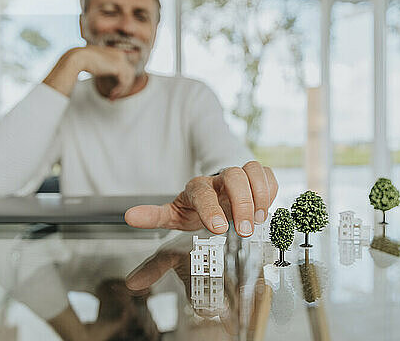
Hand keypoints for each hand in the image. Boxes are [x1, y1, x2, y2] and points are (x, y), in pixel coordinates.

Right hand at [43, 46, 137, 99]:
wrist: (76, 59)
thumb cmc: (81, 61)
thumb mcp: (96, 63)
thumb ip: (104, 66)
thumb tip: (107, 73)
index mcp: (115, 52)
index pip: (124, 67)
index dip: (120, 80)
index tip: (112, 90)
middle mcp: (119, 54)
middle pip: (129, 73)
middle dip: (123, 86)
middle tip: (113, 96)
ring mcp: (120, 59)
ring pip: (129, 78)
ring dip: (121, 89)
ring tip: (112, 97)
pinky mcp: (118, 66)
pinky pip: (124, 81)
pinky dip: (119, 89)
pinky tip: (111, 95)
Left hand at [124, 161, 277, 236]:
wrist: (216, 196)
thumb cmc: (195, 208)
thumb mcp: (174, 215)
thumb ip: (154, 216)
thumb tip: (129, 217)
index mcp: (197, 188)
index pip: (202, 192)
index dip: (210, 209)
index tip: (218, 229)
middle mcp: (220, 178)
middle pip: (234, 176)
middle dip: (242, 204)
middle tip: (245, 230)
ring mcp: (240, 175)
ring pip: (254, 170)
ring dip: (260, 195)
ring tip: (258, 219)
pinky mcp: (256, 177)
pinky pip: (269, 175)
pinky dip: (271, 191)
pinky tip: (265, 209)